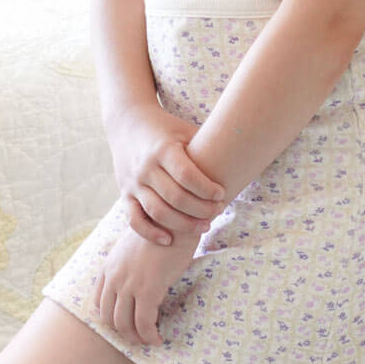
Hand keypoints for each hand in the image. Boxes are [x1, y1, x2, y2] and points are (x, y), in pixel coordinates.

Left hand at [93, 222, 200, 346]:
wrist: (175, 219)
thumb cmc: (160, 230)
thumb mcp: (134, 245)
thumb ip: (127, 263)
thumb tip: (135, 278)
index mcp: (109, 266)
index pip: (98, 301)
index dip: (110, 317)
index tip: (125, 322)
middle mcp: (115, 276)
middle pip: (108, 317)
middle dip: (122, 331)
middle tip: (137, 335)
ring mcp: (130, 284)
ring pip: (124, 324)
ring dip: (136, 337)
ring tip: (148, 339)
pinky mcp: (148, 290)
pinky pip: (144, 324)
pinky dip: (149, 336)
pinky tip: (158, 337)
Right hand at [105, 103, 228, 246]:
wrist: (127, 122)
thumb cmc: (166, 129)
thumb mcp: (184, 131)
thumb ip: (204, 147)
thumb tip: (239, 157)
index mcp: (163, 149)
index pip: (186, 175)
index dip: (206, 189)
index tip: (222, 194)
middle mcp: (146, 167)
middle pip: (175, 197)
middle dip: (201, 210)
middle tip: (217, 211)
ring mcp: (134, 182)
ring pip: (157, 212)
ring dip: (183, 224)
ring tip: (203, 227)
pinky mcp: (125, 193)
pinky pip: (134, 219)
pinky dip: (150, 233)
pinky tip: (169, 240)